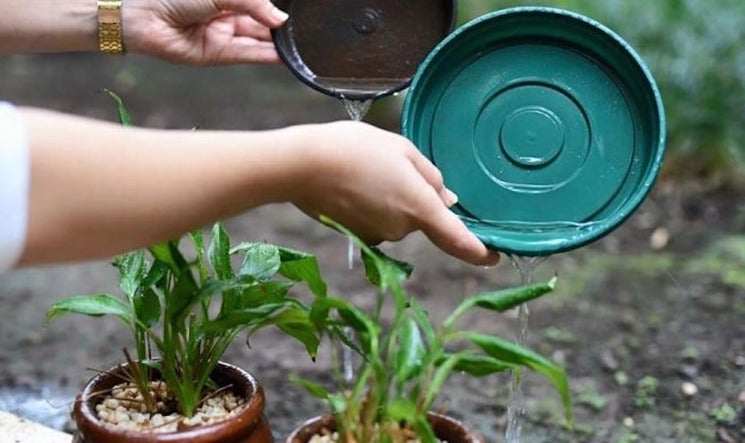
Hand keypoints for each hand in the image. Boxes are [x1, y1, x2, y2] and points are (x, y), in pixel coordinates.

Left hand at [122, 0, 288, 64]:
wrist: (144, 16)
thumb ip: (253, 5)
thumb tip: (280, 19)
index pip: (257, 4)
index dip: (274, 11)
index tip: (293, 16)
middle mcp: (225, 15)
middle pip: (260, 23)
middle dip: (278, 28)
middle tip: (300, 32)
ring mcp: (222, 35)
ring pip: (256, 40)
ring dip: (276, 44)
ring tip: (296, 45)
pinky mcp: (218, 54)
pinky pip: (247, 54)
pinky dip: (265, 55)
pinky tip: (282, 55)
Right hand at [289, 122, 499, 266]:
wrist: (301, 165)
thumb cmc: (354, 149)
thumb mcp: (401, 149)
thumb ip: (430, 176)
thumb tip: (447, 199)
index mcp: (419, 207)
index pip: (458, 239)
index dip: (480, 251)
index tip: (495, 256)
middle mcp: (400, 229)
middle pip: (421, 218)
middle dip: (413, 197)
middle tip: (390, 166)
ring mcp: (376, 236)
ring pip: (397, 219)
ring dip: (390, 199)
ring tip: (365, 170)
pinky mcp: (356, 236)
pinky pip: (375, 222)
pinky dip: (371, 206)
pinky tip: (352, 184)